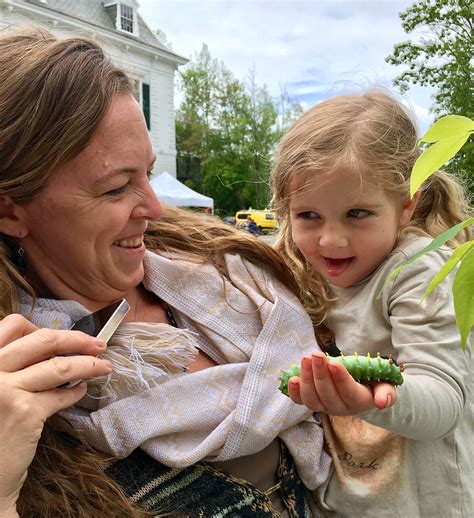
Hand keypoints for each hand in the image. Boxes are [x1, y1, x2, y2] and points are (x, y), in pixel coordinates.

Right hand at [0, 315, 111, 514]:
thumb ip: (10, 366)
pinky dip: (77, 392)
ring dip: (89, 363)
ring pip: (60, 365)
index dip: (40, 327)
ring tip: (104, 366)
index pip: (12, 324)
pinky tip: (82, 390)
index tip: (60, 337)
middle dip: (77, 339)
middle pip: (44, 339)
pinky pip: (61, 394)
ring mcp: (6, 390)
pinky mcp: (25, 413)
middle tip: (98, 344)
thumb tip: (50, 346)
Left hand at [287, 351, 396, 414]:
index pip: (348, 392)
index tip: (334, 363)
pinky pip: (300, 401)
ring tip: (305, 359)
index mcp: (359, 401)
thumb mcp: (385, 386)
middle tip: (316, 355)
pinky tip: (292, 379)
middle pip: (327, 394)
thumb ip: (386, 393)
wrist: (360, 392)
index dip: (340, 378)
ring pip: (312, 398)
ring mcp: (323, 406)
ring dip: (306, 379)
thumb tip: (382, 402)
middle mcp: (339, 407)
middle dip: (320, 373)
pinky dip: (294, 392)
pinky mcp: (312, 401)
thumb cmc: (372, 384)